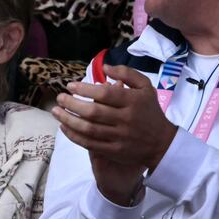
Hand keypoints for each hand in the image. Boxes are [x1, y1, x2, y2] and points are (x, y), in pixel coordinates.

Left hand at [52, 64, 176, 203]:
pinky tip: (64, 127)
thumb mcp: (146, 87)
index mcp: (133, 101)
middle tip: (59, 98)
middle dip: (72, 104)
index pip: (104, 94)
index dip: (84, 89)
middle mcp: (125, 119)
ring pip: (88, 129)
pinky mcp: (113, 151)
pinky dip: (74, 136)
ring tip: (56, 112)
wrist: (162, 143)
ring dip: (69, 120)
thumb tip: (104, 67)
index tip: (70, 86)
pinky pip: (89, 144)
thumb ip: (127, 73)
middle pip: (93, 112)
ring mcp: (119, 137)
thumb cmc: (150, 111)